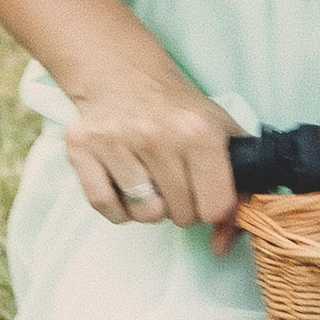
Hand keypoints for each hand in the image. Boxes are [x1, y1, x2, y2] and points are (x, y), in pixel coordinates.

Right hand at [60, 66, 244, 249]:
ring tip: (150, 178)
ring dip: (149, 206)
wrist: (124, 74)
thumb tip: (221, 246)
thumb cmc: (178, 110)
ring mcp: (115, 140)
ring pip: (144, 214)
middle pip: (180, 215)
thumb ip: (238, 190)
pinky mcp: (81, 148)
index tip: (206, 190)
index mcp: (198, 131)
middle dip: (183, 206)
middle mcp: (156, 135)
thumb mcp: (222, 135)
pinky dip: (118, 206)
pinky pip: (106, 207)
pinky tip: (124, 182)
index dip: (213, 207)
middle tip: (175, 179)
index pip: (215, 208)